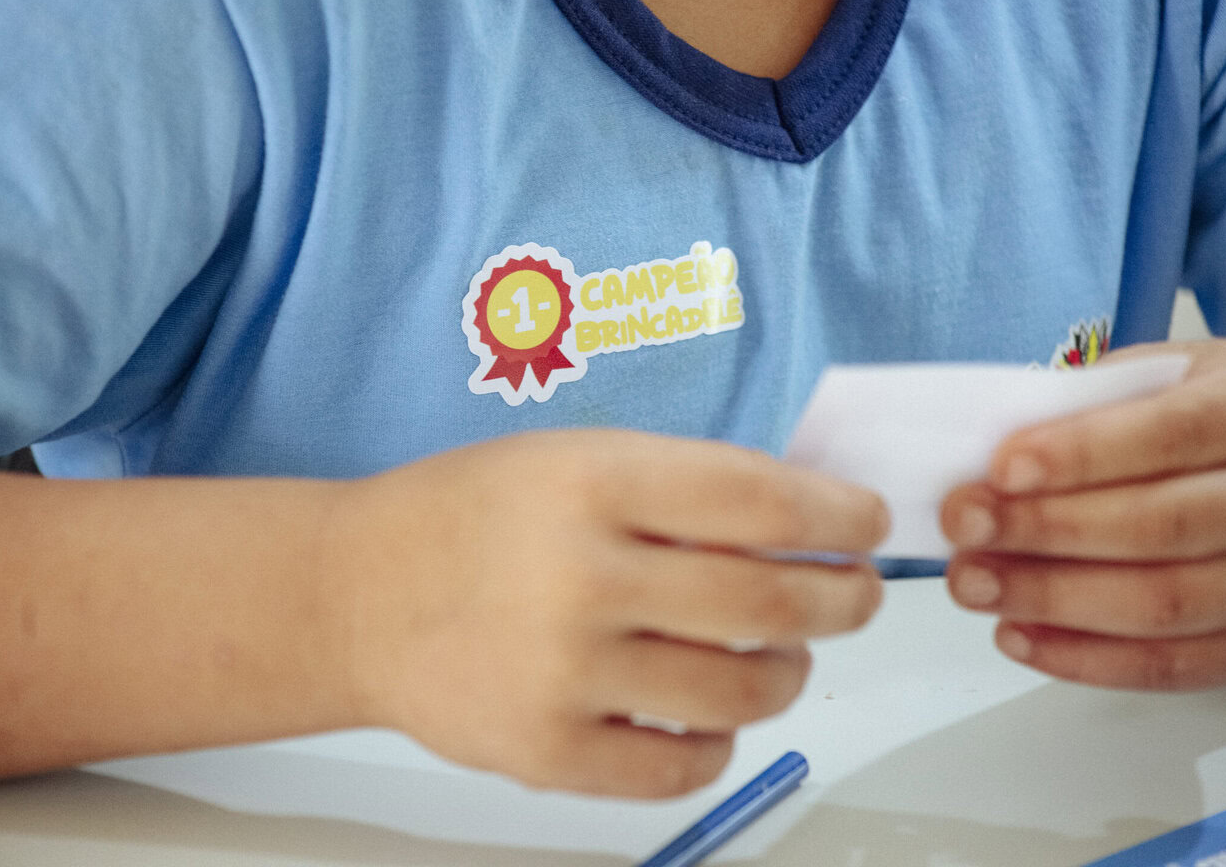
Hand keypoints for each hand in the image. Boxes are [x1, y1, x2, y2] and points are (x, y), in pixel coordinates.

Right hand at [332, 429, 884, 797]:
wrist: (359, 594)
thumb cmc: (473, 515)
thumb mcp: (574, 459)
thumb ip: (683, 484)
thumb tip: (810, 518)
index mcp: (592, 484)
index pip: (760, 501)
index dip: (838, 517)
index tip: (866, 526)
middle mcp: (580, 578)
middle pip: (769, 603)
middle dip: (843, 600)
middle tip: (857, 594)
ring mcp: (563, 674)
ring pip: (741, 693)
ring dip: (789, 672)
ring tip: (781, 654)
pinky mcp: (546, 753)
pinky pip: (682, 767)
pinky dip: (720, 742)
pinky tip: (711, 712)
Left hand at [941, 339, 1225, 690]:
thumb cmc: (1213, 412)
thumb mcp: (1166, 376)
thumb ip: (1089, 406)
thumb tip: (988, 463)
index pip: (1177, 432)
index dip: (1082, 454)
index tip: (1000, 468)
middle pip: (1167, 526)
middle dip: (1047, 531)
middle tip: (966, 528)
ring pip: (1167, 605)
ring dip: (1052, 600)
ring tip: (975, 583)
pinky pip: (1176, 667)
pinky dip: (1085, 659)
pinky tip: (1019, 635)